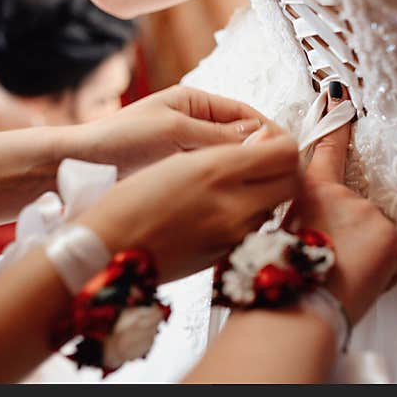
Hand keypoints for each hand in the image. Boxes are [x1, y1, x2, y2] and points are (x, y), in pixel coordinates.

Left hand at [58, 85, 270, 175]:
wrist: (77, 167)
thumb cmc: (119, 140)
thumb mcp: (173, 132)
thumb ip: (218, 137)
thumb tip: (262, 141)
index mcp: (195, 103)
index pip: (247, 113)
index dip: (270, 131)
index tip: (288, 151)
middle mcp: (197, 125)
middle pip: (244, 137)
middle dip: (261, 152)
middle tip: (281, 175)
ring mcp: (191, 151)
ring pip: (232, 160)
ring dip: (246, 171)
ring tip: (262, 188)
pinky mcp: (183, 176)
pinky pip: (216, 179)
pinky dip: (229, 186)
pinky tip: (237, 200)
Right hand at [76, 130, 300, 281]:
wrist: (104, 252)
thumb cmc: (129, 200)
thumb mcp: (178, 159)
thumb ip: (227, 150)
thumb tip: (262, 140)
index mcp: (219, 171)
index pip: (286, 151)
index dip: (282, 141)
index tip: (268, 139)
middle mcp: (234, 206)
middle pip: (292, 182)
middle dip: (284, 168)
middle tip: (263, 162)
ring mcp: (234, 236)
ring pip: (274, 206)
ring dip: (265, 193)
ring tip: (234, 187)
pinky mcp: (228, 257)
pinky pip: (254, 230)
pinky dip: (247, 217)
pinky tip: (219, 211)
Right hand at [285, 87, 396, 322]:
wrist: (296, 311)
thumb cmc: (281, 282)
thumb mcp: (278, 237)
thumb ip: (303, 219)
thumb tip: (315, 230)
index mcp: (310, 192)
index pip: (325, 149)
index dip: (334, 122)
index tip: (339, 91)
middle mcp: (343, 195)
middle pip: (360, 214)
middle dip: (353, 239)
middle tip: (330, 263)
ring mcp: (370, 214)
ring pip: (378, 238)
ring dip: (366, 258)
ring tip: (339, 277)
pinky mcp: (390, 238)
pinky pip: (396, 260)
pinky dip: (383, 275)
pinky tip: (359, 283)